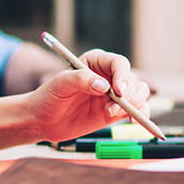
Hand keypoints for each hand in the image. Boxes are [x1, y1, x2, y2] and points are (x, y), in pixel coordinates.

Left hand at [25, 49, 150, 141]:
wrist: (43, 120)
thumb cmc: (48, 97)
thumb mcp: (60, 85)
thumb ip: (80, 80)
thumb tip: (104, 86)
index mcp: (95, 62)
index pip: (118, 63)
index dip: (122, 76)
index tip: (119, 91)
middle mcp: (108, 76)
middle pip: (132, 80)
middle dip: (130, 93)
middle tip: (114, 107)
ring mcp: (114, 95)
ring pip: (139, 94)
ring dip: (134, 104)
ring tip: (111, 113)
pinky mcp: (116, 111)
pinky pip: (137, 110)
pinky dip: (141, 115)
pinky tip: (135, 121)